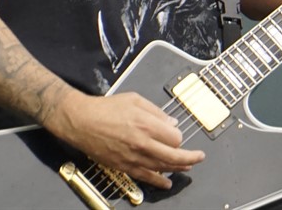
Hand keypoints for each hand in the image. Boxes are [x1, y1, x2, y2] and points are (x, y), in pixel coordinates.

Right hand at [45, 90, 205, 189]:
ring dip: (178, 168)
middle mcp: (143, 143)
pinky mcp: (124, 167)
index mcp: (146, 124)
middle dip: (191, 157)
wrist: (81, 121)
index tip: (176, 133)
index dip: (178, 136)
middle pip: (175, 156)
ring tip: (188, 166)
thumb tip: (172, 123)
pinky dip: (160, 182)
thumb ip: (156, 111)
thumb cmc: (105, 108)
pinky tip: (168, 183)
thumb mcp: (134, 99)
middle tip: (200, 156)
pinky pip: (146, 178)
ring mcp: (134, 157)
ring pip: (163, 168)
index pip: (175, 138)